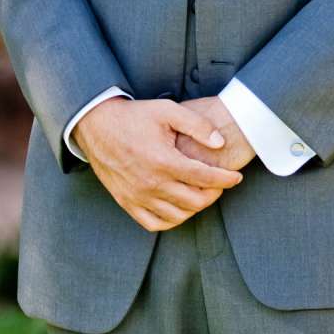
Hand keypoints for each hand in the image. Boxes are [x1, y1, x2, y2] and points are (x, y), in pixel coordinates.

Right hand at [71, 95, 243, 231]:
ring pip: (178, 216)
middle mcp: (151, 183)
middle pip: (195, 201)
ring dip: (195, 208)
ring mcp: (137, 196)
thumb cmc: (135, 116)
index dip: (226, 179)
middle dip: (214, 194)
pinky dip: (172, 220)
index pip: (205, 178)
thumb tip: (220, 143)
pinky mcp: (127, 202)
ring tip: (201, 194)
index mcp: (163, 161)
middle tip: (220, 184)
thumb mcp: (168, 111)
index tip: (236, 177)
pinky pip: (154, 223)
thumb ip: (197, 125)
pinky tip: (179, 207)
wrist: (97, 125)